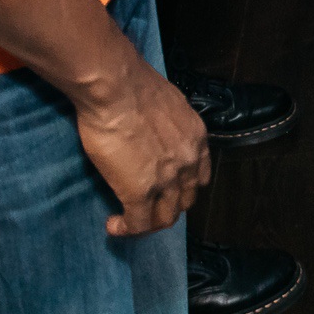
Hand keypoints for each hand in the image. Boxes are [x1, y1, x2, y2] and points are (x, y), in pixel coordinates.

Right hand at [74, 55, 209, 236]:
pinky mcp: (139, 192)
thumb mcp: (168, 103)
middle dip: (166, 207)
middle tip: (145, 207)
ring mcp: (166, 180)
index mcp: (197, 138)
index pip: (199, 176)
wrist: (117, 87)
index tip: (165, 189)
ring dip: (147, 223)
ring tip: (129, 221)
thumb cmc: (134, 85)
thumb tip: (156, 129)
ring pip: (165, 218)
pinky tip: (113, 225)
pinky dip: (125, 228)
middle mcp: (189, 161)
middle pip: (184, 201)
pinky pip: (137, 223)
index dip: (183, 188)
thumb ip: (169, 123)